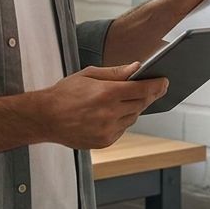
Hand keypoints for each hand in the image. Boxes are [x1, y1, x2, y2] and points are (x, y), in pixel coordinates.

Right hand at [35, 63, 168, 148]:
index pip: (141, 88)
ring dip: (135, 108)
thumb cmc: (65, 93)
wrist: (44, 118)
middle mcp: (109, 113)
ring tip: (128, 99)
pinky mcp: (104, 141)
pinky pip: (122, 129)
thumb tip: (137, 67)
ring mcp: (107, 130)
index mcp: (106, 93)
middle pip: (141, 103)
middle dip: (150, 95)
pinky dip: (122, 120)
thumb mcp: (89, 74)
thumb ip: (115, 72)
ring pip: (133, 117)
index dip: (156, 85)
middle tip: (156, 88)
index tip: (165, 81)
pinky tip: (113, 113)